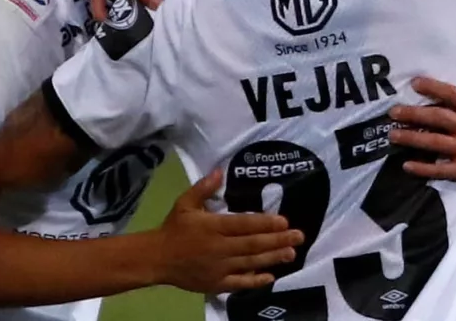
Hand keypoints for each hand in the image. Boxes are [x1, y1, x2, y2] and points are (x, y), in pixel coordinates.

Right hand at [153, 169, 303, 293]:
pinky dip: (255, 281)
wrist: (156, 259)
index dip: (264, 223)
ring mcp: (219, 268)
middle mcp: (219, 248)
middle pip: (252, 244)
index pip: (243, 224)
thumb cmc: (174, 228)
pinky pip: (239, 283)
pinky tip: (271, 276)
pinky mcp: (216, 284)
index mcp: (213, 227)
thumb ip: (204, 188)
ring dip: (272, 258)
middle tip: (299, 236)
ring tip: (291, 253)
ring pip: (250, 263)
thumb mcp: (185, 203)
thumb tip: (220, 171)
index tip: (284, 221)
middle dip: (277, 240)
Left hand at [388, 46, 455, 186]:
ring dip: (412, 139)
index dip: (433, 88)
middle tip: (393, 112)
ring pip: (434, 143)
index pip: (452, 95)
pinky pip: (440, 170)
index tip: (414, 83)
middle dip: (413, 115)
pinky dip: (423, 169)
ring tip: (393, 135)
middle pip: (438, 118)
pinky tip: (407, 165)